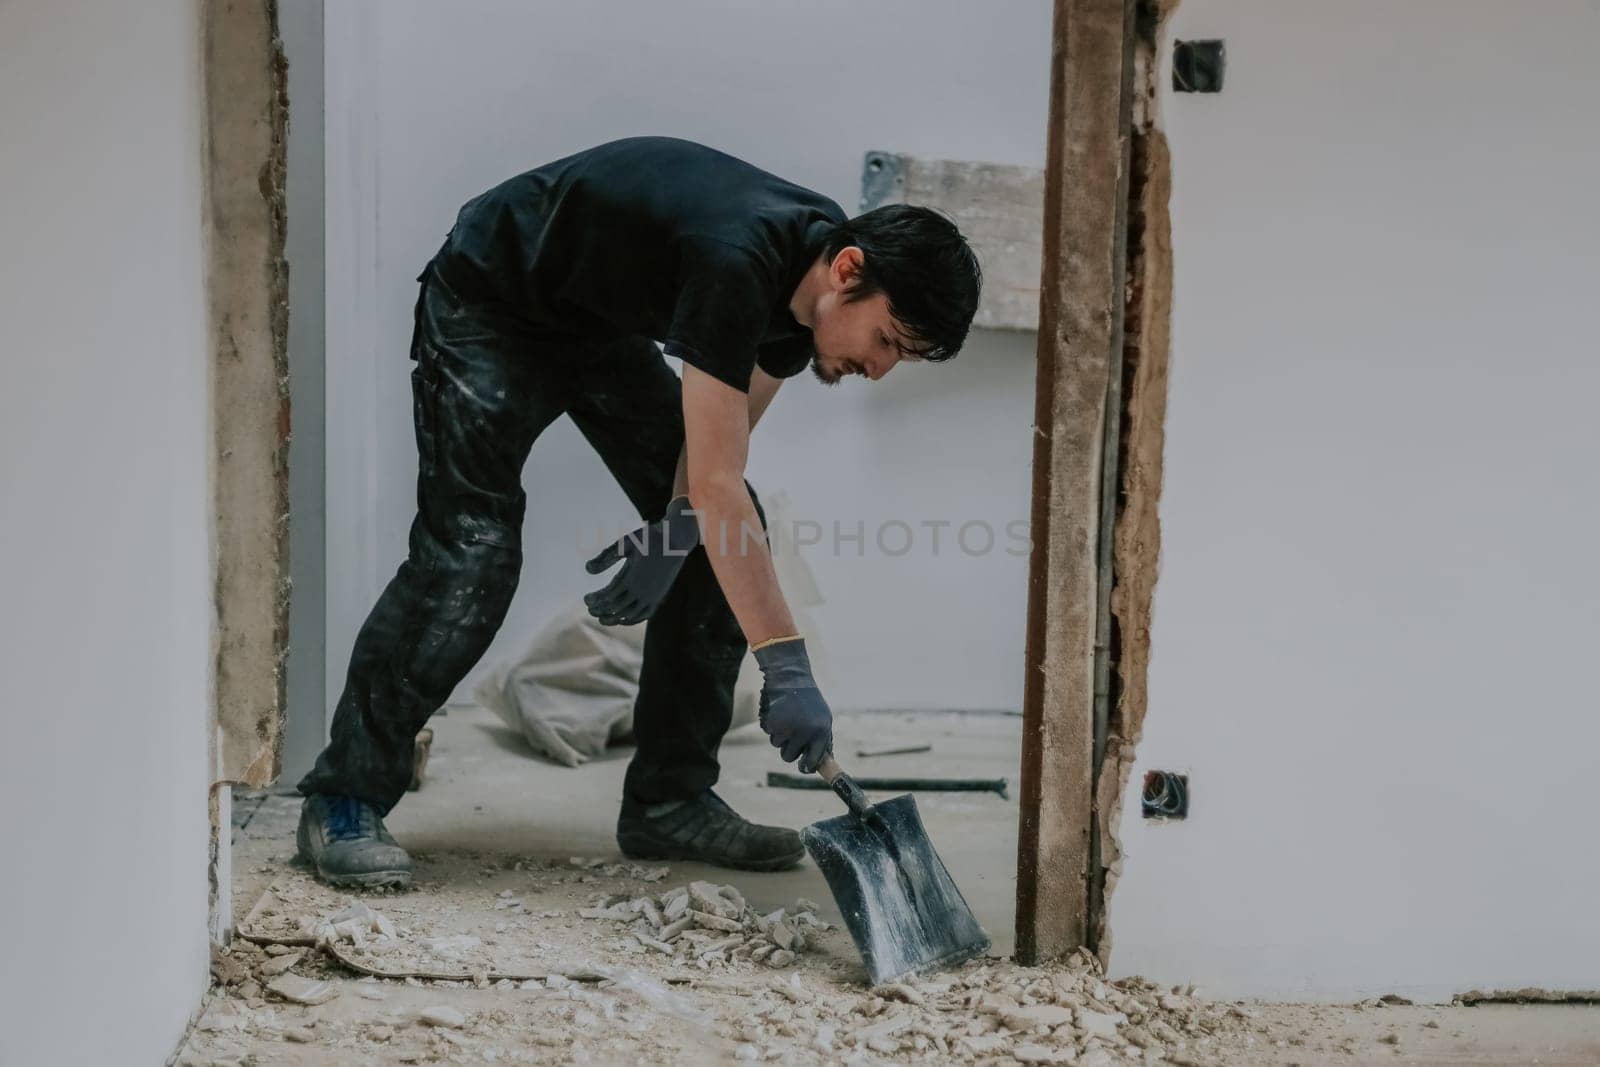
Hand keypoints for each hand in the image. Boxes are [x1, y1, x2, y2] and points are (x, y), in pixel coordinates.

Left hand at [583, 496, 699, 625]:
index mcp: (633, 577)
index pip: (609, 596)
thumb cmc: (649, 538)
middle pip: (617, 608)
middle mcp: (643, 591)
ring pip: (630, 615)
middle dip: (601, 610)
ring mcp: (653, 596)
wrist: (676, 539)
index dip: (596, 600)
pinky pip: (645, 615)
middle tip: (589, 610)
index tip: (586, 599)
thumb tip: (587, 569)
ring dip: (615, 619)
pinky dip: (632, 620)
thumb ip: (606, 557)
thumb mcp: (625, 543)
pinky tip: (622, 619)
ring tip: (602, 619)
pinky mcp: (660, 597)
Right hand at [753, 637, 832, 772]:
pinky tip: (778, 711)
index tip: (803, 767)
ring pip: (777, 745)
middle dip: (789, 749)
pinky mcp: (772, 723)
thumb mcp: (823, 718)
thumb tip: (824, 762)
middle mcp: (805, 733)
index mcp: (820, 732)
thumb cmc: (809, 700)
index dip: (806, 767)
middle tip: (792, 734)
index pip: (813, 761)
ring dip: (779, 735)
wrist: (790, 677)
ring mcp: (787, 729)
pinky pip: (768, 733)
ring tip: (787, 716)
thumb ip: (823, 740)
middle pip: (789, 757)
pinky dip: (771, 725)